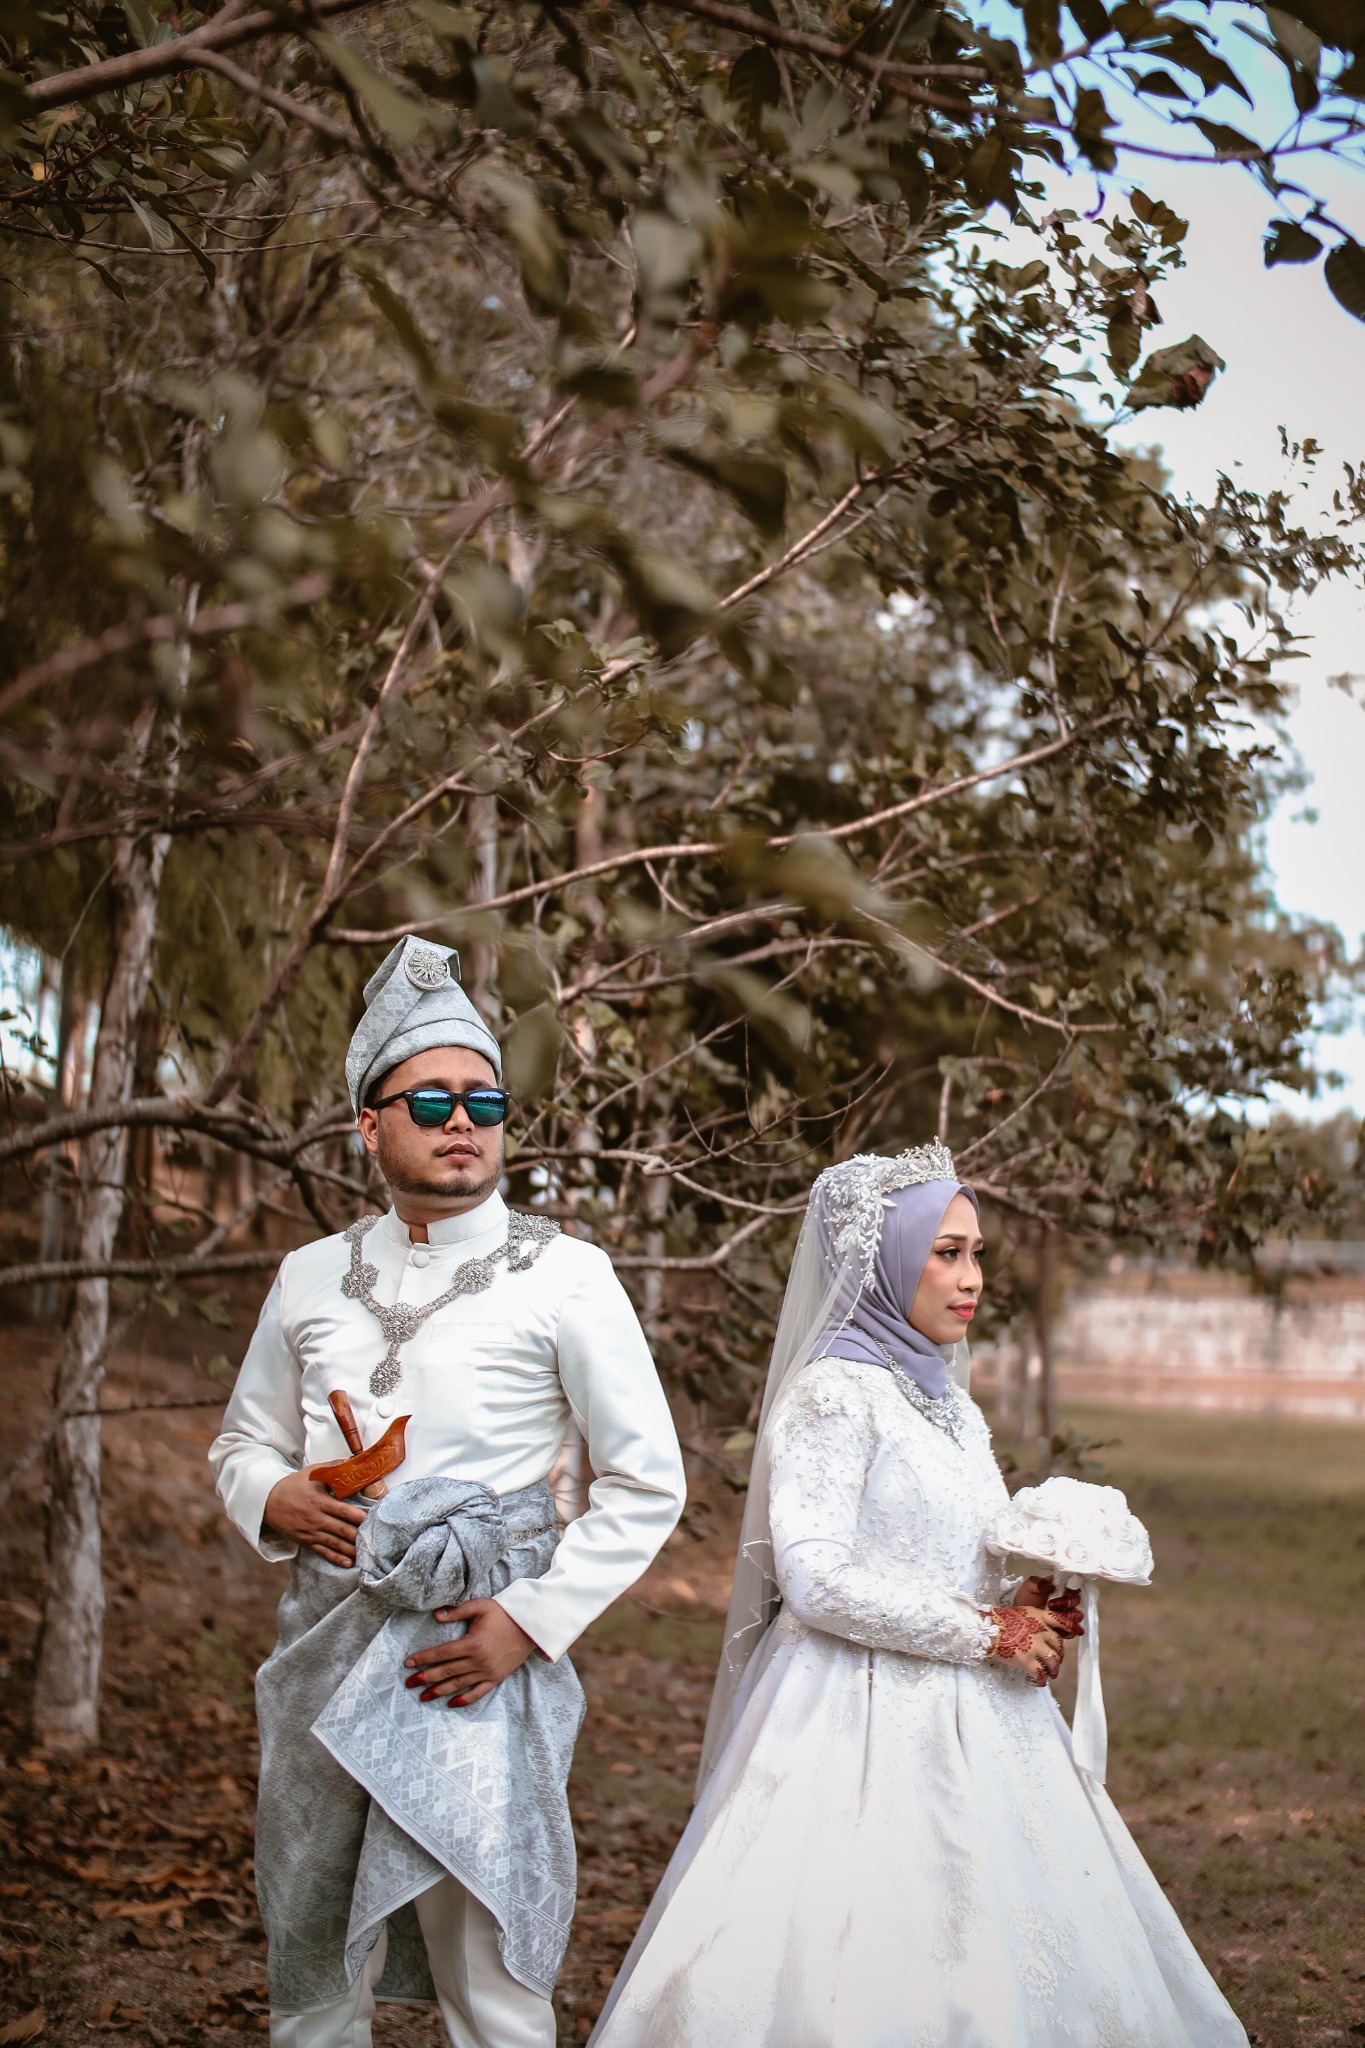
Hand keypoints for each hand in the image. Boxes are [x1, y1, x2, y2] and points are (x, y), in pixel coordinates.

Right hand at [263, 1471, 366, 1567]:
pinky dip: (336, 1559)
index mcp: (320, 1502)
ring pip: (335, 1544)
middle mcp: (316, 1519)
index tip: (374, 1519)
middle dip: (360, 1535)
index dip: (360, 1517)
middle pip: (342, 1530)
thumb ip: (334, 1467)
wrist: (269, 1502)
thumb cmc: (294, 1485)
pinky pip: (323, 1552)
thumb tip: (355, 1461)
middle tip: (376, 1538)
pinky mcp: (306, 1542)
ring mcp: (311, 1533)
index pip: (344, 1511)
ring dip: (352, 1550)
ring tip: (367, 1553)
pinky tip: (348, 1563)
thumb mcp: (313, 1472)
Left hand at [405, 1598, 535, 1707]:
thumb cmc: (504, 1614)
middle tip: (409, 1683)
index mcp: (472, 1643)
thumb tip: (436, 1616)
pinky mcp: (495, 1678)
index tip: (408, 1663)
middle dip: (425, 1677)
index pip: (441, 1653)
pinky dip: (464, 1700)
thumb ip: (457, 1611)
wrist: (530, 1626)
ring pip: (458, 1684)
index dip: (423, 1658)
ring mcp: (486, 1672)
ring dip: (439, 1691)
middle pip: (446, 1671)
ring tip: (423, 1696)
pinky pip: (477, 1693)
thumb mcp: (480, 1606)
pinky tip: (451, 1703)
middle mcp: (478, 1661)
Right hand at [986, 1604, 1071, 1684]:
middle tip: (1057, 1661)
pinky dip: (1041, 1679)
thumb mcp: (1020, 1613)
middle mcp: (1040, 1630)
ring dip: (1054, 1669)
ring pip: (1054, 1660)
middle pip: (1059, 1644)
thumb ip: (1033, 1620)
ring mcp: (1034, 1645)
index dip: (1071, 1627)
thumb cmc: (998, 1620)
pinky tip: (1039, 1682)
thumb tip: (1040, 1630)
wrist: (985, 1629)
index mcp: (1038, 1616)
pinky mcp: (1026, 1660)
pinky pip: (1039, 1673)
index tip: (1079, 1632)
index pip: (1060, 1621)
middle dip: (1060, 1654)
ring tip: (1051, 1674)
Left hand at [1016, 1576, 1084, 1638]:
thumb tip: (1048, 1584)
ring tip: (1055, 1617)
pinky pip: (1072, 1630)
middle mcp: (1065, 1600)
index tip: (1065, 1592)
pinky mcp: (1064, 1628)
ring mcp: (1066, 1614)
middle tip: (1053, 1604)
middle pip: (1077, 1601)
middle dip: (1068, 1603)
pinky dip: (1068, 1630)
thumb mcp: (1028, 1587)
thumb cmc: (1025, 1599)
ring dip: (1068, 1616)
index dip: (1071, 1589)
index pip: (1073, 1586)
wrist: (1019, 1617)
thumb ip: (1037, 1583)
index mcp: (1060, 1587)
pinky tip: (1058, 1629)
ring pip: (1077, 1615)